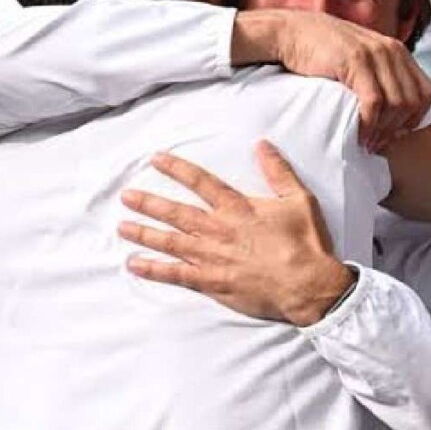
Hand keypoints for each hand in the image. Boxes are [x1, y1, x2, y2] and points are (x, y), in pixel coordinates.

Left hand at [118, 141, 354, 326]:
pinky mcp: (212, 282)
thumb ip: (278, 171)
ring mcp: (212, 257)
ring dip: (144, 233)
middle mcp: (219, 229)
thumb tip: (262, 145)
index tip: (156, 160)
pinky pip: (176, 275)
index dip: (177, 169)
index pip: (200, 182)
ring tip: (122, 226)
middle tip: (126, 196)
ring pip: (170, 241)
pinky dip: (154, 270)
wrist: (307, 284)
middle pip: (176, 213)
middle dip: (149, 203)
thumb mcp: (298, 199)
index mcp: (237, 207)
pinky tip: (135, 264)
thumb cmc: (305, 243)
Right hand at [234, 10, 430, 152]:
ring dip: (382, 130)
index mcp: (397, 51)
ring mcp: (375, 54)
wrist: (291, 33)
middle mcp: (391, 50)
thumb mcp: (360, 60)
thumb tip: (394, 112)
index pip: (427, 93)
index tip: (395, 135)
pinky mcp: (355, 61)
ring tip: (367, 142)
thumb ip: (380, 76)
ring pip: (397, 104)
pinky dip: (368, 124)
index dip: (415, 119)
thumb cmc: (321, 53)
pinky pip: (374, 102)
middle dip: (397, 129)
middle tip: (378, 144)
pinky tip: (358, 133)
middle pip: (413, 102)